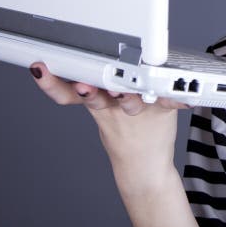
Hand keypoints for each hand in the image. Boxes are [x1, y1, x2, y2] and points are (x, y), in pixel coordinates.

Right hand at [29, 62, 188, 180]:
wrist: (143, 166)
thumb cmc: (122, 129)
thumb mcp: (99, 110)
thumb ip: (87, 89)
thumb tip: (66, 60)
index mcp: (97, 101)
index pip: (68, 92)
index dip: (53, 83)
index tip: (40, 69)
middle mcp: (114, 105)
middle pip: (97, 96)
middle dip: (89, 87)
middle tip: (83, 83)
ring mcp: (137, 110)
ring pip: (128, 101)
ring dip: (125, 95)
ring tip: (121, 91)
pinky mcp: (162, 111)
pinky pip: (169, 102)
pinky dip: (178, 98)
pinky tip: (185, 96)